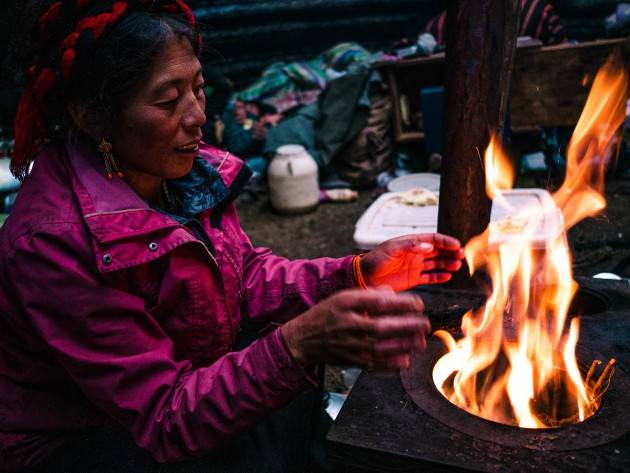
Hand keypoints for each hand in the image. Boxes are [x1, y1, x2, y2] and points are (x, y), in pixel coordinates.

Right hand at [281, 288, 429, 368]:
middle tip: (425, 323)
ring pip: (379, 347)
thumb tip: (393, 294)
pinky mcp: (349, 361)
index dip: (401, 303)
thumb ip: (368, 295)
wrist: (302, 339)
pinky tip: (405, 360)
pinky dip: (389, 364)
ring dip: (402, 345)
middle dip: (406, 326)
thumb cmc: (326, 315)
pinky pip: (372, 364)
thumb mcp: (342, 297)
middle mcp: (347, 324)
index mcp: (346, 304)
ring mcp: (348, 344)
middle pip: (381, 326)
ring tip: (420, 341)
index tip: (418, 304)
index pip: (378, 302)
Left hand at [360, 233, 464, 291]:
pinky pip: (430, 277)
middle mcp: (415, 253)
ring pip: (436, 264)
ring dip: (447, 264)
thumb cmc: (375, 260)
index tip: (456, 245)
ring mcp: (415, 266)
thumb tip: (429, 246)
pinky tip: (448, 276)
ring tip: (457, 266)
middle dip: (450, 252)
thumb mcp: (391, 249)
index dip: (445, 241)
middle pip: (438, 251)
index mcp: (410, 243)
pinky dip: (439, 277)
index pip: (432, 239)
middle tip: (461, 255)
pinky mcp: (413, 279)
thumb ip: (410, 246)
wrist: (364, 277)